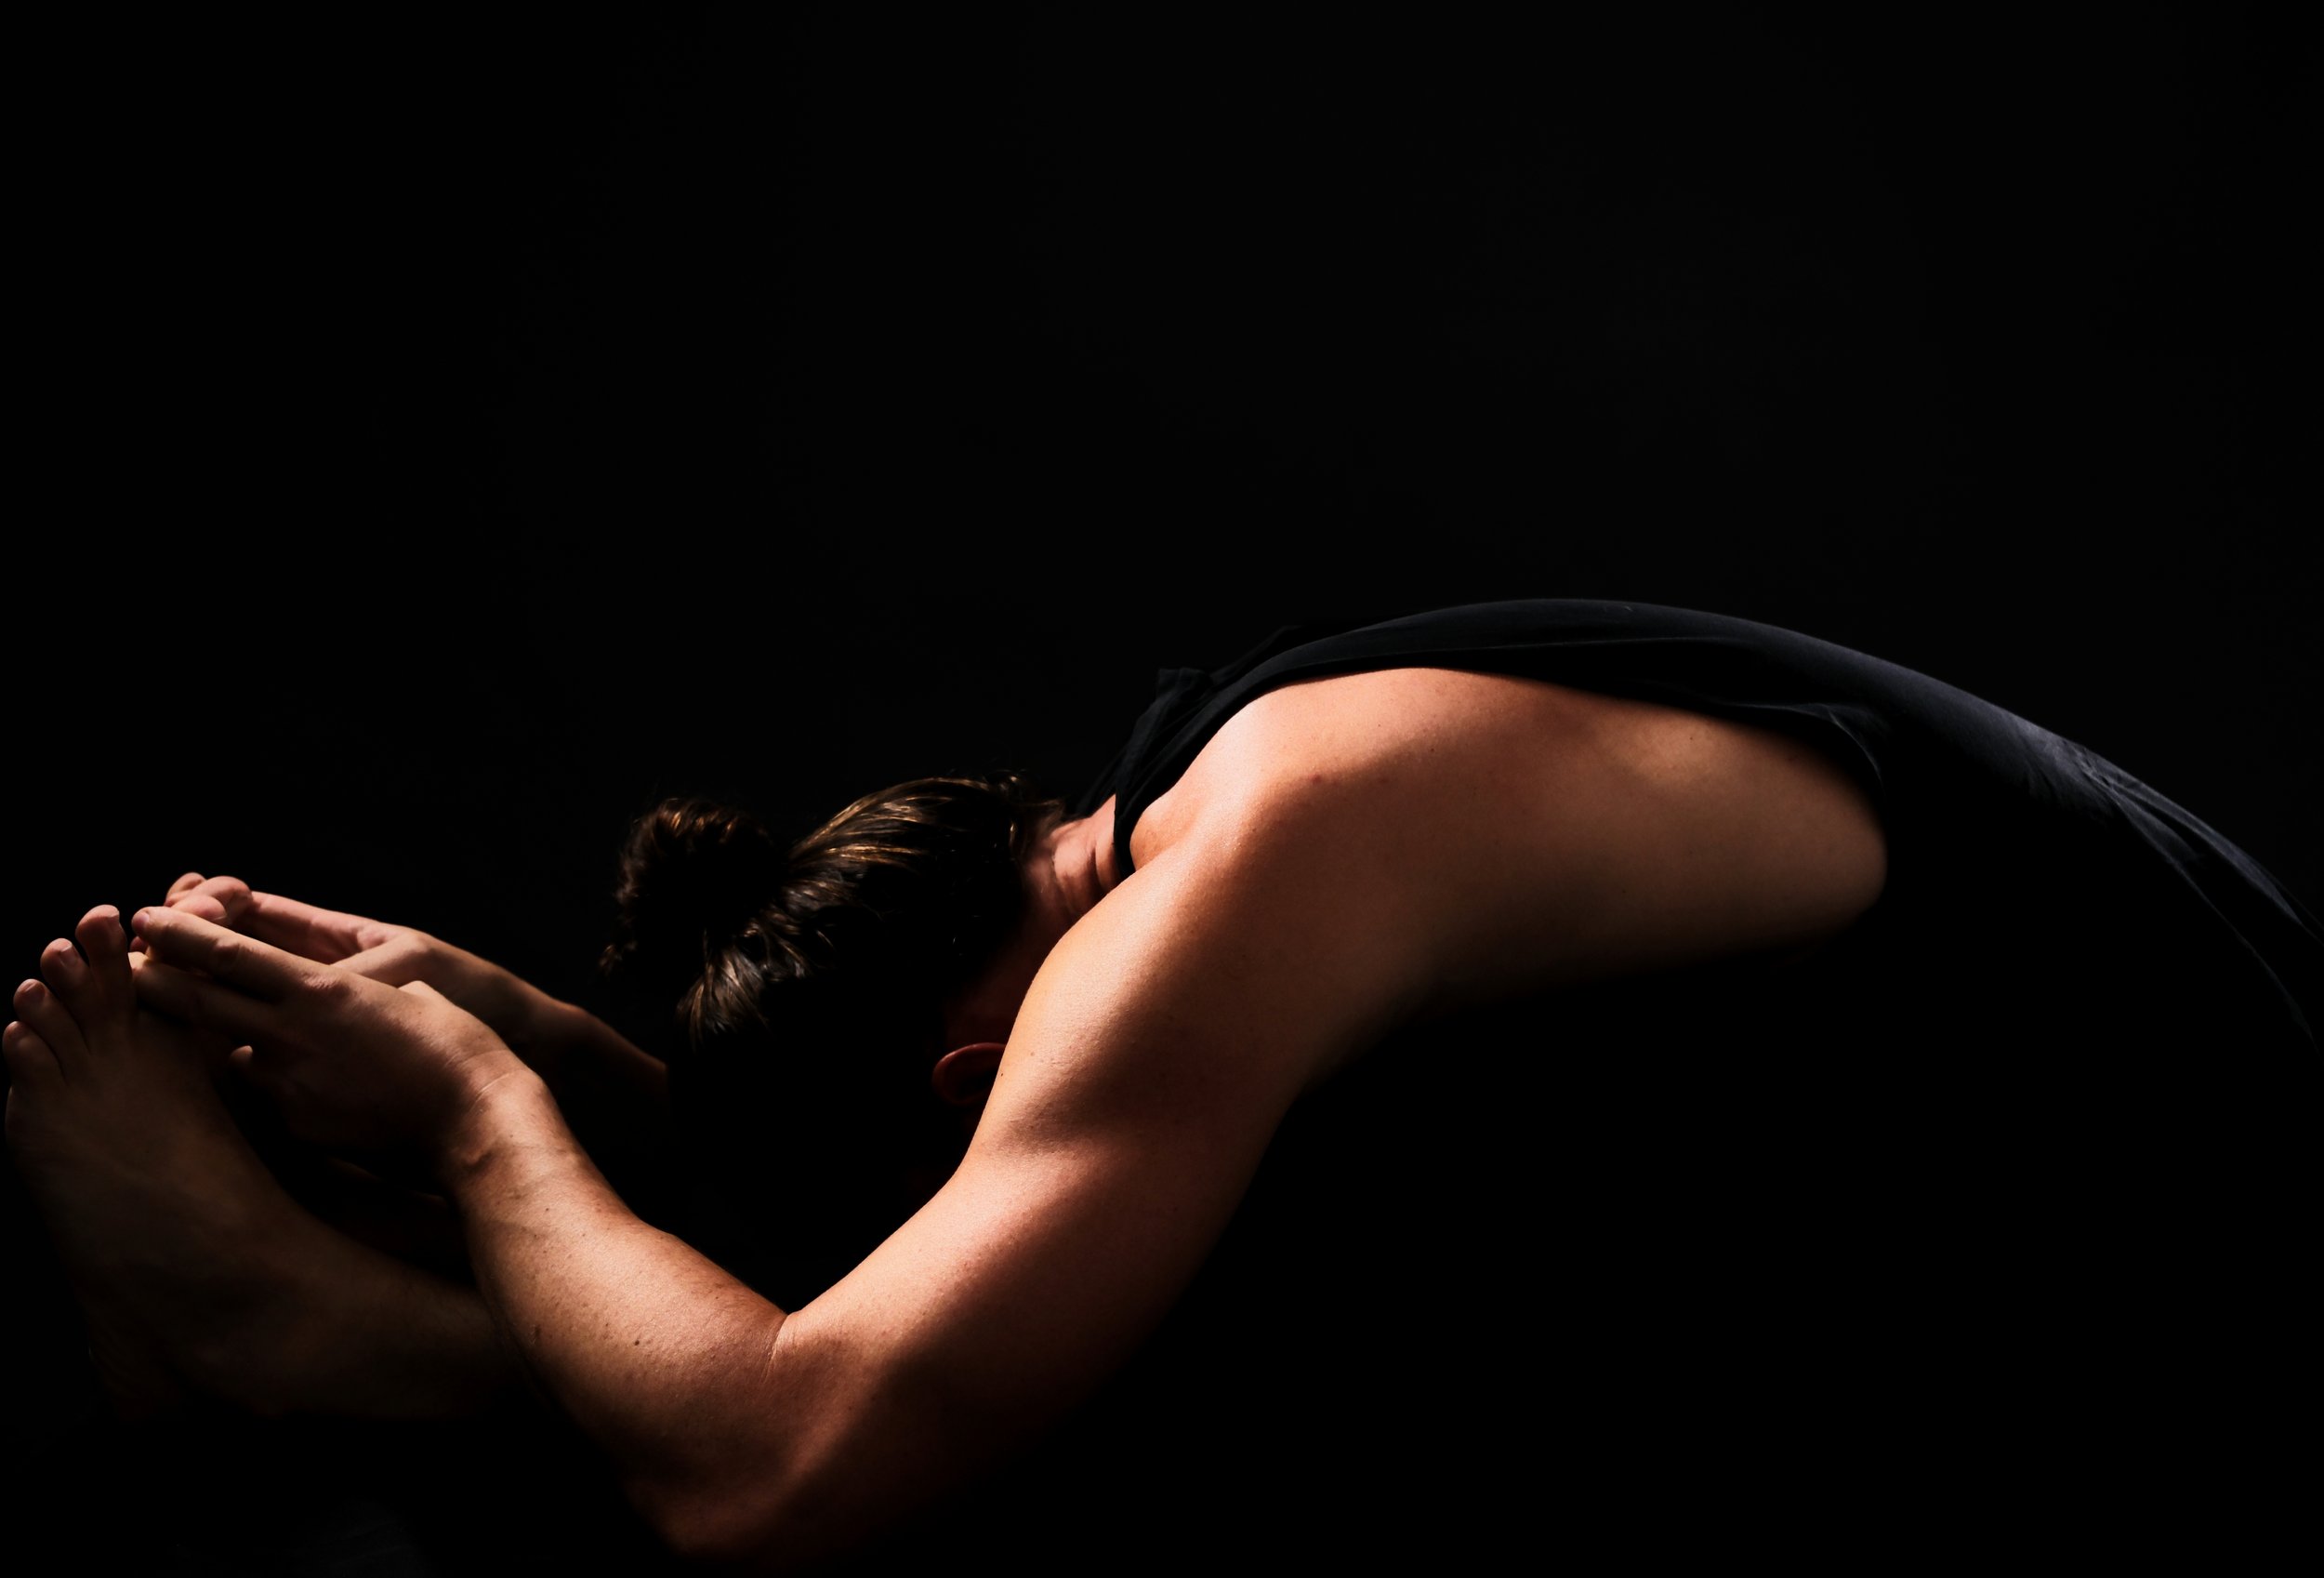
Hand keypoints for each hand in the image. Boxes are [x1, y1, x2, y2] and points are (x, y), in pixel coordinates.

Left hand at [129, 906, 533, 1163]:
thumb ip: (354, 988)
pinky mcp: (298, 1128)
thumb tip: (330, 990)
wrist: (479, 1121)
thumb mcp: (410, 990)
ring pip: (230, 1054)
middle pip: (201, 1003)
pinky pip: (267, 1099)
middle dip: (158, 984)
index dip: (181, 934)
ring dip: (217, 1042)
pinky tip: (288, 1090)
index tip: (148, 918)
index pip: (230, 954)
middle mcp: (294, 1034)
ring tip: (209, 1035)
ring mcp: (290, 1085)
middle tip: (129, 971)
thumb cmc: (459, 1046)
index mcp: (322, 989)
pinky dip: (269, 1089)